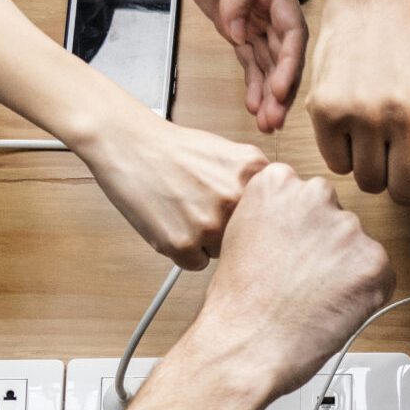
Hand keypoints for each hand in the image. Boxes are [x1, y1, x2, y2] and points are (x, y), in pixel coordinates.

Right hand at [76, 116, 268, 269]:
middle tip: (203, 208)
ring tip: (184, 211)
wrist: (130, 145)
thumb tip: (279, 217)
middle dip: (230, 230)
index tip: (241, 215)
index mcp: (254, 173)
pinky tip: (171, 223)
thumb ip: (256, 184)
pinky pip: (196, 264)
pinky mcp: (183, 245)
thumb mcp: (231, 155)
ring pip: (223, 253)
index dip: (253, 218)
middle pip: (249, 237)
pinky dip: (183, 251)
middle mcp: (236, 198)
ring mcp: (210, 224)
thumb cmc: (175, 150)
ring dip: (206, 241)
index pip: (271, 216)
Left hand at [165, 0, 304, 131]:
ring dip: (269, 93)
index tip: (280, 89)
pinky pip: (249, 60)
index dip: (290, 62)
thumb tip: (237, 28)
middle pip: (284, 53)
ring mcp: (253, 17)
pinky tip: (255, 106)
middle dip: (282, 88)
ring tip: (266, 124)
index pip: (292, 29)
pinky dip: (253, 83)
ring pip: (268, 62)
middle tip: (274, 119)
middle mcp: (269, 5)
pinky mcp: (235, 26)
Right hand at [174, 163, 397, 400]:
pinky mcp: (374, 261)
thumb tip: (301, 223)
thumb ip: (275, 215)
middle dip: (326, 246)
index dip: (299, 230)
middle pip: (335, 217)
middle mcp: (316, 195)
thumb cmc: (238, 302)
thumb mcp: (241, 234)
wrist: (246, 344)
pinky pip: (379, 275)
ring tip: (312, 299)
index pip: (306, 195)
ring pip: (357, 247)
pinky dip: (364, 295)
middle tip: (302, 278)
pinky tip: (331, 309)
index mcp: (278, 182)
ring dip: (345, 270)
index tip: (289, 250)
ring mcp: (348, 228)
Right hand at [306, 0, 409, 204]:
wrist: (377, 2)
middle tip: (395, 157)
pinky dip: (344, 153)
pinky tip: (353, 126)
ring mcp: (366, 114)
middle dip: (399, 180)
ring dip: (371, 167)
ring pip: (368, 181)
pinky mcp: (328, 110)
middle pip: (403, 191)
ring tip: (375, 138)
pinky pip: (337, 164)